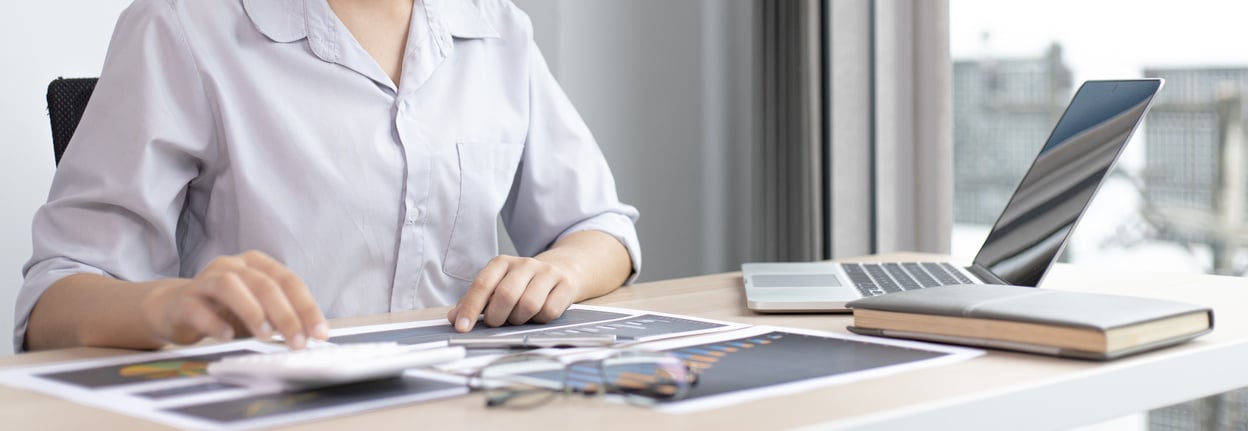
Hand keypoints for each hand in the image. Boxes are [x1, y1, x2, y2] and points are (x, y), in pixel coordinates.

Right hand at [141, 251, 328, 348]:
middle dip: (286, 315)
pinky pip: (198, 309)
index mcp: (257, 264)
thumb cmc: (224, 309)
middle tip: (297, 342)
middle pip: (264, 284)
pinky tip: (228, 336)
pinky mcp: (183, 299)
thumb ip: (281, 318)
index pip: (289, 281)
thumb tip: (310, 337)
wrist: (174, 308)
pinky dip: (214, 323)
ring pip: (230, 286)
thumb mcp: (258, 311)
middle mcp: (232, 265)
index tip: (320, 334)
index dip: (307, 308)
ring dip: (252, 311)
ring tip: (265, 335)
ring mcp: (205, 279)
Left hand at [446, 255, 580, 331]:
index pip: (483, 284)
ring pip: (529, 305)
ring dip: (520, 319)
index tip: (462, 328)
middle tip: (496, 323)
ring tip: (518, 317)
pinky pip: (549, 311)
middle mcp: (524, 264)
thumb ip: (474, 301)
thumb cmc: (522, 284)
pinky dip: (540, 319)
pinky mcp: (565, 285)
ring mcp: (547, 273)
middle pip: (506, 295)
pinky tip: (538, 314)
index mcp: (502, 263)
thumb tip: (454, 317)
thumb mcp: (497, 286)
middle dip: (497, 317)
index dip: (471, 308)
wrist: (562, 270)